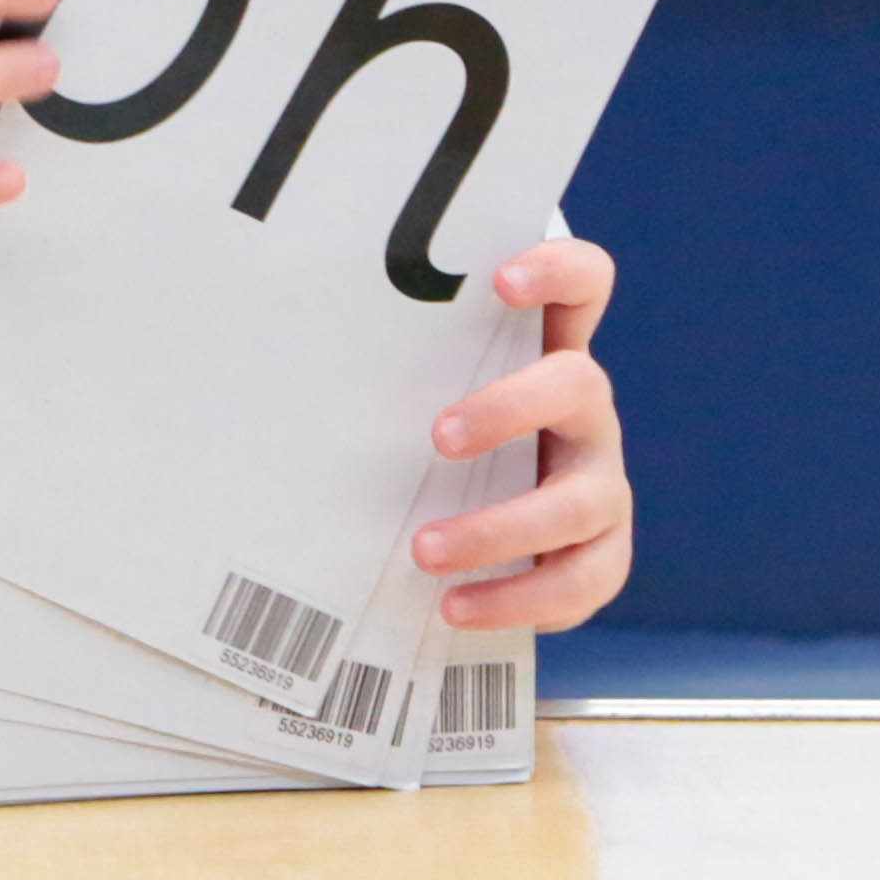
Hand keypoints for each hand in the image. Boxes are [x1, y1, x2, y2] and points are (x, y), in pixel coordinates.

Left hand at [411, 237, 630, 630]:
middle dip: (507, 409)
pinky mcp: (605, 554)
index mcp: (551, 353)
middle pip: (579, 385)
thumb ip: (393, 363)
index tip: (499, 280)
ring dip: (497, 530)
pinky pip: (579, 582)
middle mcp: (587, 413)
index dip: (557, 271)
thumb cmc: (447, 439)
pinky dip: (515, 599)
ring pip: (577, 501)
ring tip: (424, 550)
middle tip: (437, 436)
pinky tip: (456, 607)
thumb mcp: (431, 391)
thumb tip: (275, 348)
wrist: (498, 528)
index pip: (583, 283)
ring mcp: (602, 482)